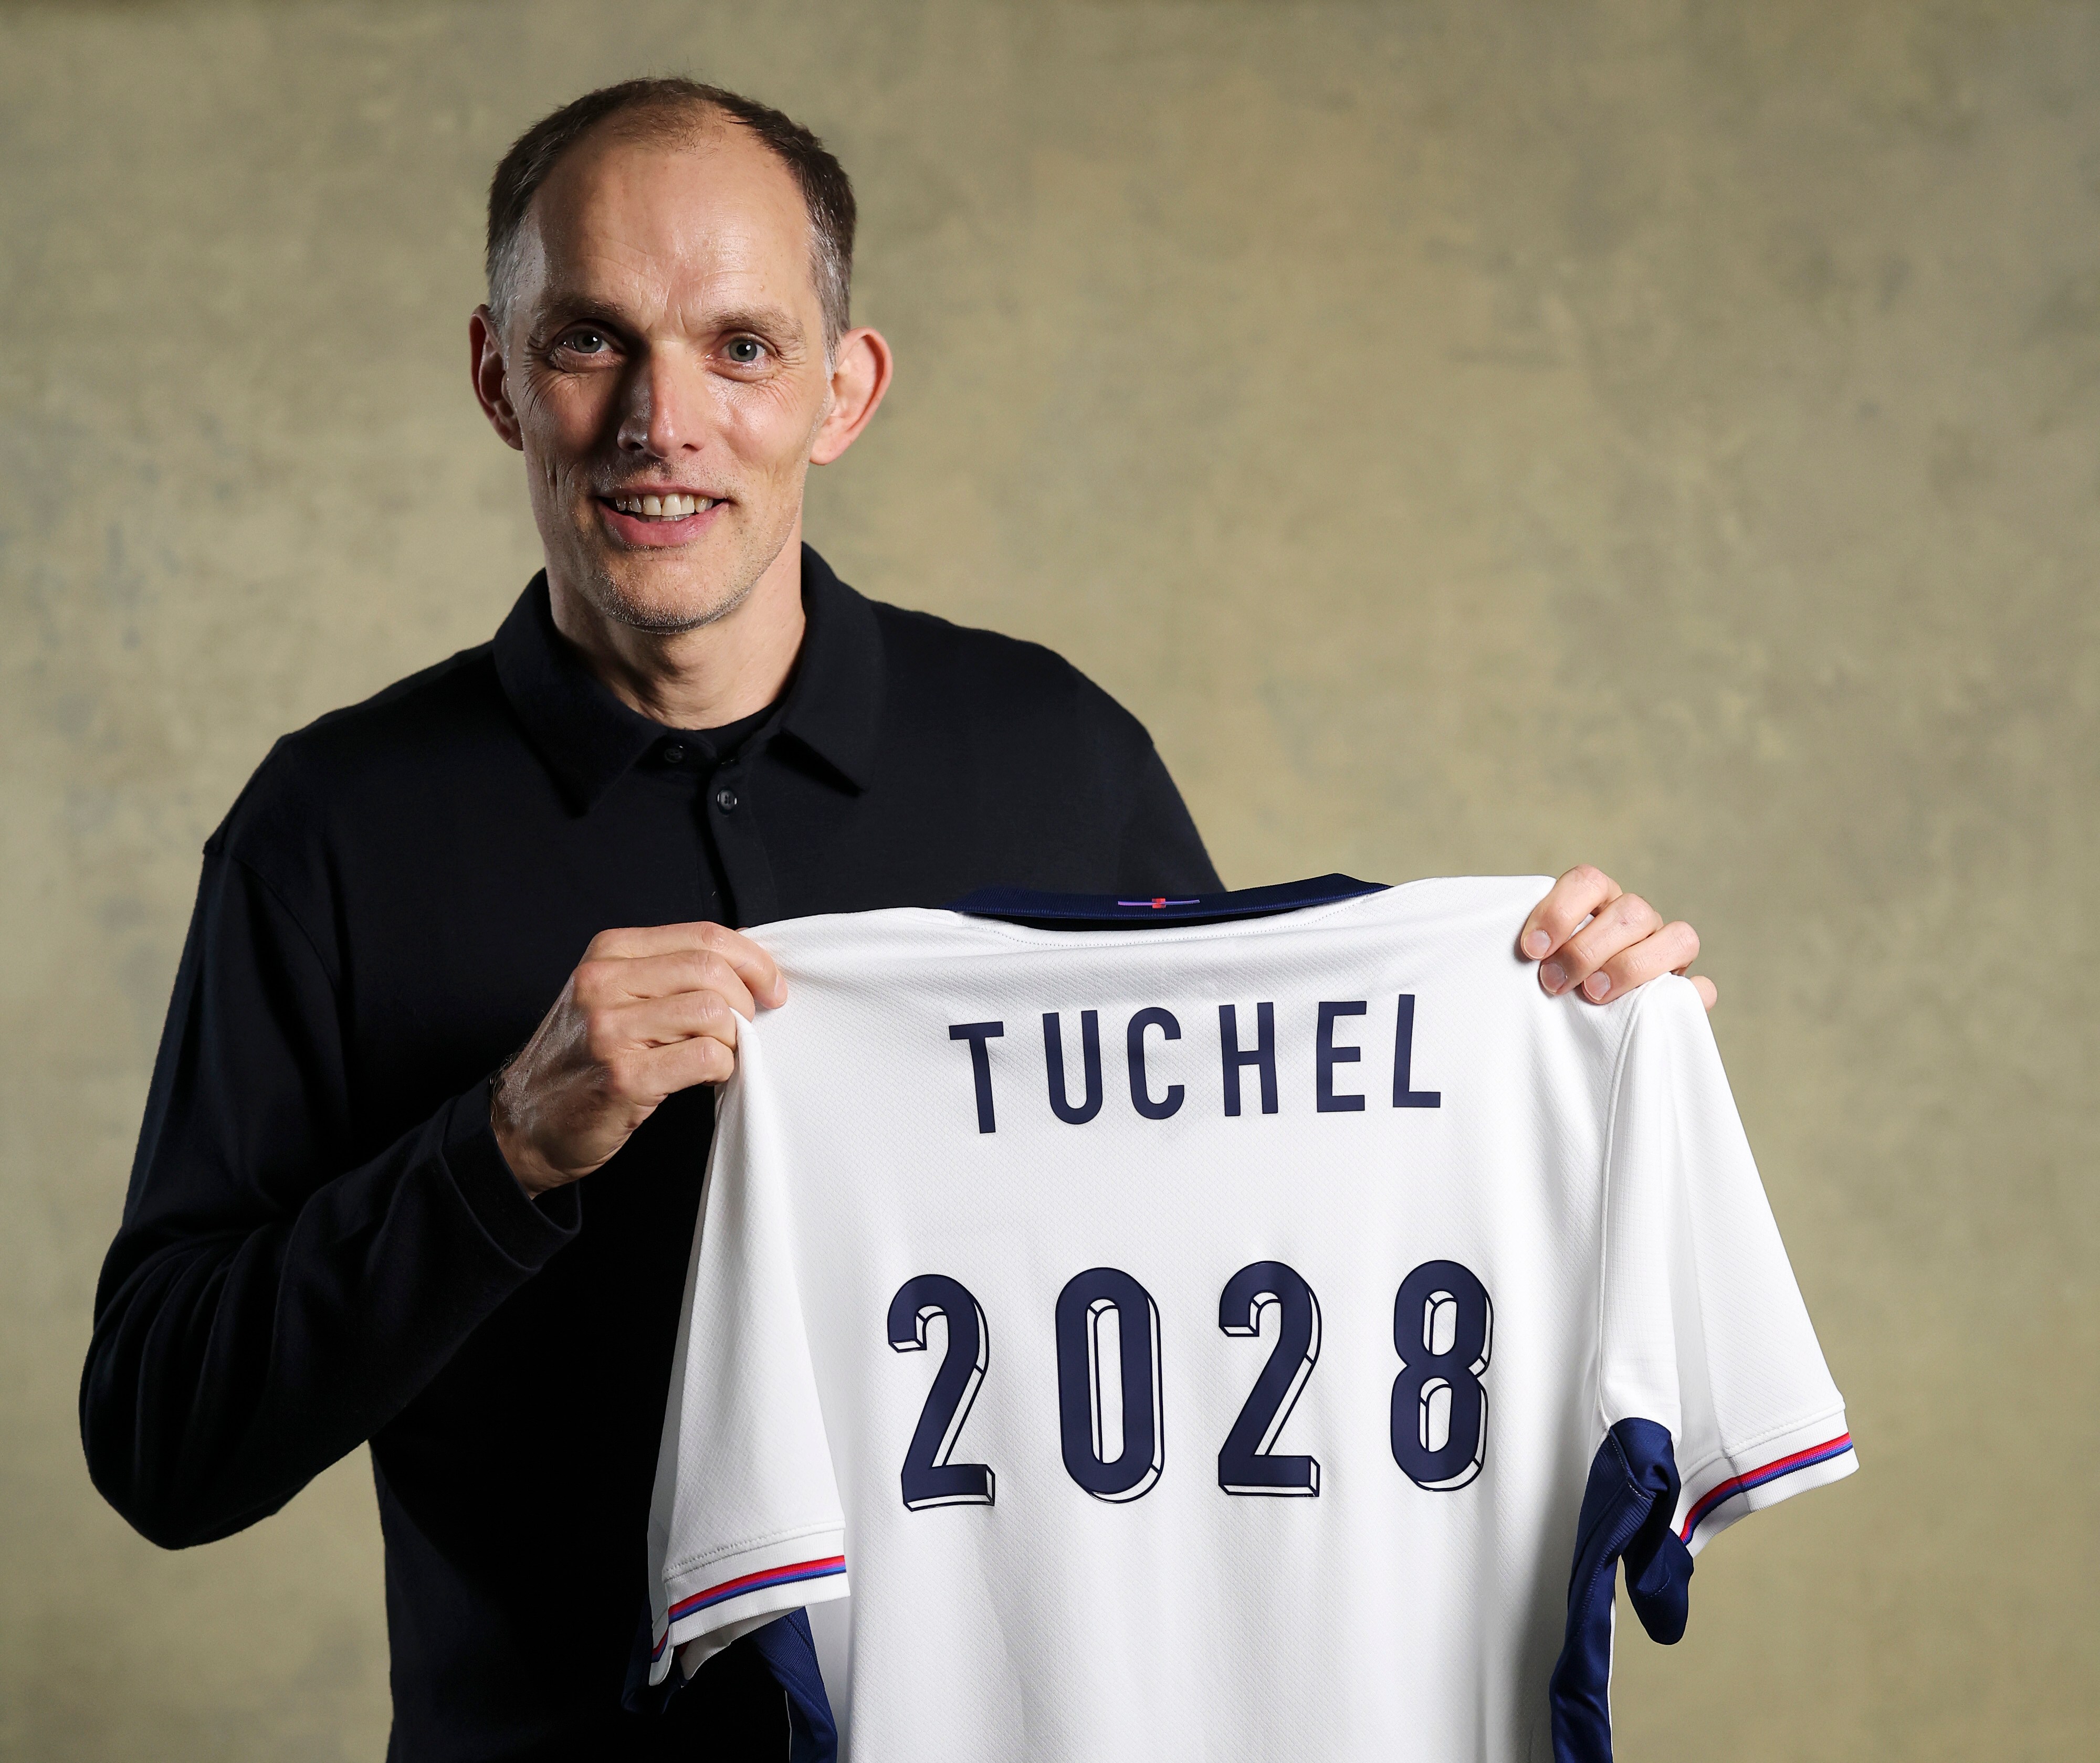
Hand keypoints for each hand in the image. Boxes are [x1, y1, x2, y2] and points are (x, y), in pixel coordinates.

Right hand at [490, 922, 785, 1196]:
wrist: (525, 1123)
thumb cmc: (582, 1059)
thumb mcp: (611, 995)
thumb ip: (666, 972)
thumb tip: (745, 956)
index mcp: (608, 953)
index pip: (702, 935)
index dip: (752, 959)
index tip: (770, 986)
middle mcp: (602, 983)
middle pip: (711, 970)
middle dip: (746, 1000)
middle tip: (746, 1027)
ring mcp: (609, 1030)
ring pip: (712, 1012)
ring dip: (733, 1038)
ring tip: (718, 1053)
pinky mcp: (623, 1077)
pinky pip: (705, 1057)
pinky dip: (722, 1068)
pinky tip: (707, 1076)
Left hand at [1518, 866, 1715, 1011]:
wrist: (1570, 1029)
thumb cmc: (1546, 979)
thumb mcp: (1534, 957)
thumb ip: (1532, 948)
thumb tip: (1524, 948)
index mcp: (1598, 900)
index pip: (1588, 880)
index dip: (1560, 911)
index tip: (1532, 949)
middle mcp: (1635, 920)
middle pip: (1630, 911)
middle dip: (1588, 949)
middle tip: (1554, 981)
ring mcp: (1666, 951)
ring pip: (1676, 938)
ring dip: (1631, 966)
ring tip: (1592, 994)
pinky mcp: (1684, 991)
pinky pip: (1701, 988)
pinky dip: (1691, 996)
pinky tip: (1664, 1005)